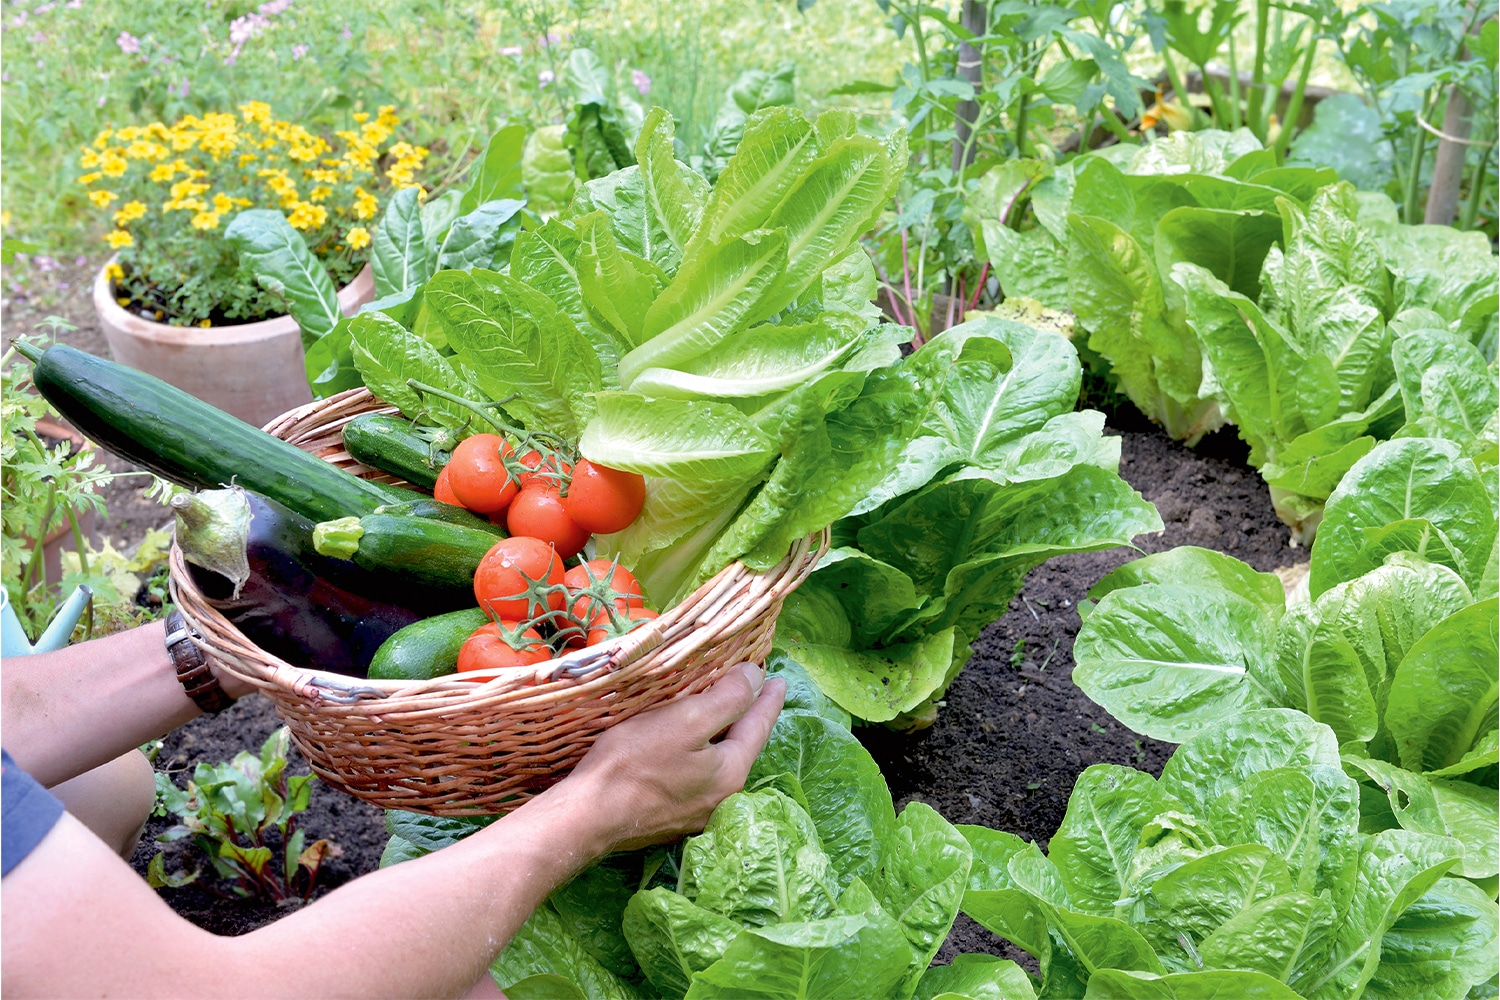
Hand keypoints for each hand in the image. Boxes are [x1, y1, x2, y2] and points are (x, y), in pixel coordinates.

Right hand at [562, 662, 785, 852]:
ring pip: (720, 763)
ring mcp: (695, 812)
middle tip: (756, 691)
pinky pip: (698, 775)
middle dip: (749, 717)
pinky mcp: (670, 816)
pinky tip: (692, 746)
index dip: (768, 699)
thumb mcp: (686, 720)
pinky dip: (703, 753)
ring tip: (728, 713)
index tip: (780, 680)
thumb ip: (728, 699)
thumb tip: (756, 677)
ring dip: (725, 735)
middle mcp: (721, 798)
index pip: (759, 726)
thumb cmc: (634, 763)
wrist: (587, 816)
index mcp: (731, 773)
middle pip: (742, 746)